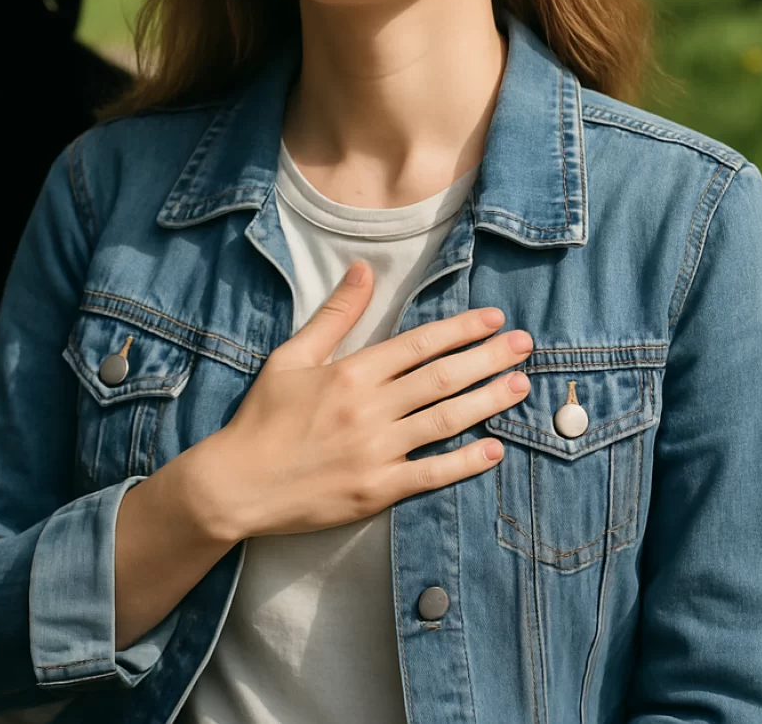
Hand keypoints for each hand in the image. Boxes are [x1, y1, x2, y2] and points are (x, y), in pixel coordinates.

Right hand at [206, 260, 532, 540]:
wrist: (236, 484)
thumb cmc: (263, 417)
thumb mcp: (292, 357)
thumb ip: (335, 315)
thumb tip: (364, 270)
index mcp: (352, 373)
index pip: (419, 344)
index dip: (461, 329)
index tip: (494, 318)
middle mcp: (370, 408)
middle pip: (442, 378)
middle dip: (488, 358)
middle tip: (525, 345)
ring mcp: (376, 451)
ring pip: (445, 420)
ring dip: (487, 401)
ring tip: (519, 385)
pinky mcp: (377, 491)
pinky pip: (431, 474)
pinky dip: (466, 462)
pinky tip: (494, 449)